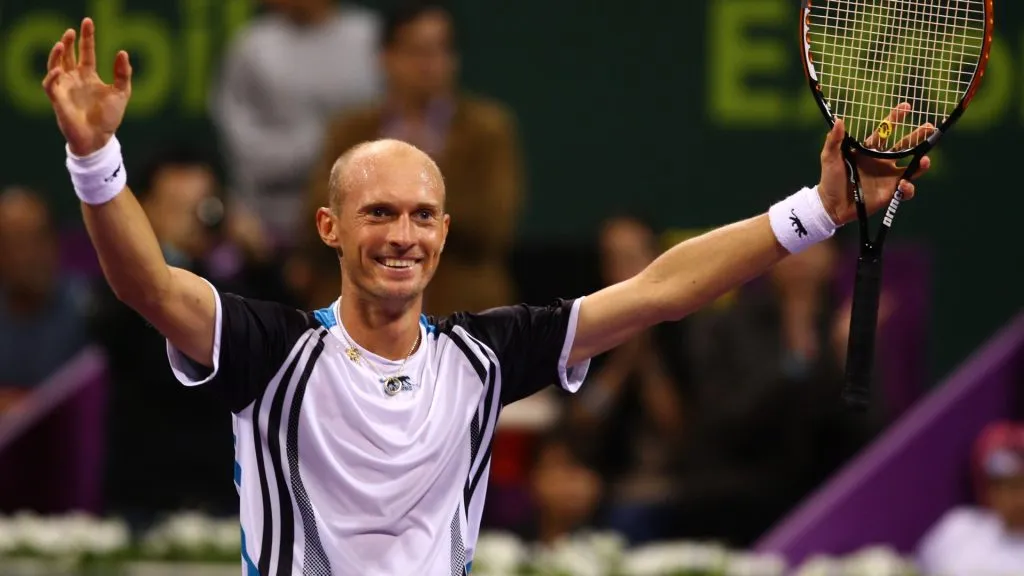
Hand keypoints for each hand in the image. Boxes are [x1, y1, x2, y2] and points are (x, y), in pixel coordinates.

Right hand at [42, 18, 131, 156]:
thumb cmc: (109, 117)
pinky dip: (52, 77)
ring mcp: (65, 88)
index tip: (88, 22)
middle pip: (68, 55)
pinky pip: (50, 85)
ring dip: (56, 55)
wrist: (100, 139)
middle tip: (71, 31)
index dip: (87, 37)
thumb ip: (123, 74)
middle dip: (68, 42)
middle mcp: (75, 79)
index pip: (86, 51)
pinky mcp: (58, 100)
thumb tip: (122, 52)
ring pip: (54, 65)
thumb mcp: (121, 92)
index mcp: (89, 75)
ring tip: (61, 43)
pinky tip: (58, 70)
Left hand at [817, 103, 933, 225]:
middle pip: (906, 146)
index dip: (895, 118)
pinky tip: (904, 185)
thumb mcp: (830, 157)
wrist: (831, 205)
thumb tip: (839, 120)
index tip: (906, 106)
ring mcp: (888, 177)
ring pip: (912, 167)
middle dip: (919, 136)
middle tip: (930, 126)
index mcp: (869, 150)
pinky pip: (906, 190)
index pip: (885, 131)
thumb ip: (834, 140)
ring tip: (925, 160)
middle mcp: (882, 161)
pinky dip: (909, 188)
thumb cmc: (830, 179)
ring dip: (922, 163)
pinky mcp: (890, 192)